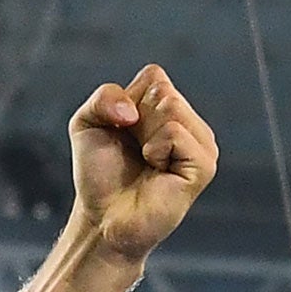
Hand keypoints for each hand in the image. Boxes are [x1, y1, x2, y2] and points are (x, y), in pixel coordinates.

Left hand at [68, 63, 217, 263]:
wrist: (103, 216)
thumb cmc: (99, 173)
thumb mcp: (86, 123)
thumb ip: (104, 97)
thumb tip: (133, 112)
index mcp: (167, 107)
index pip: (154, 75)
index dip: (126, 100)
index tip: (120, 130)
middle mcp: (189, 121)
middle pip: (163, 90)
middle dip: (134, 119)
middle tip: (134, 151)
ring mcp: (201, 142)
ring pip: (171, 108)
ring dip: (144, 136)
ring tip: (147, 161)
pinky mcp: (204, 164)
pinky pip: (175, 133)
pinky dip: (156, 149)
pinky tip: (157, 170)